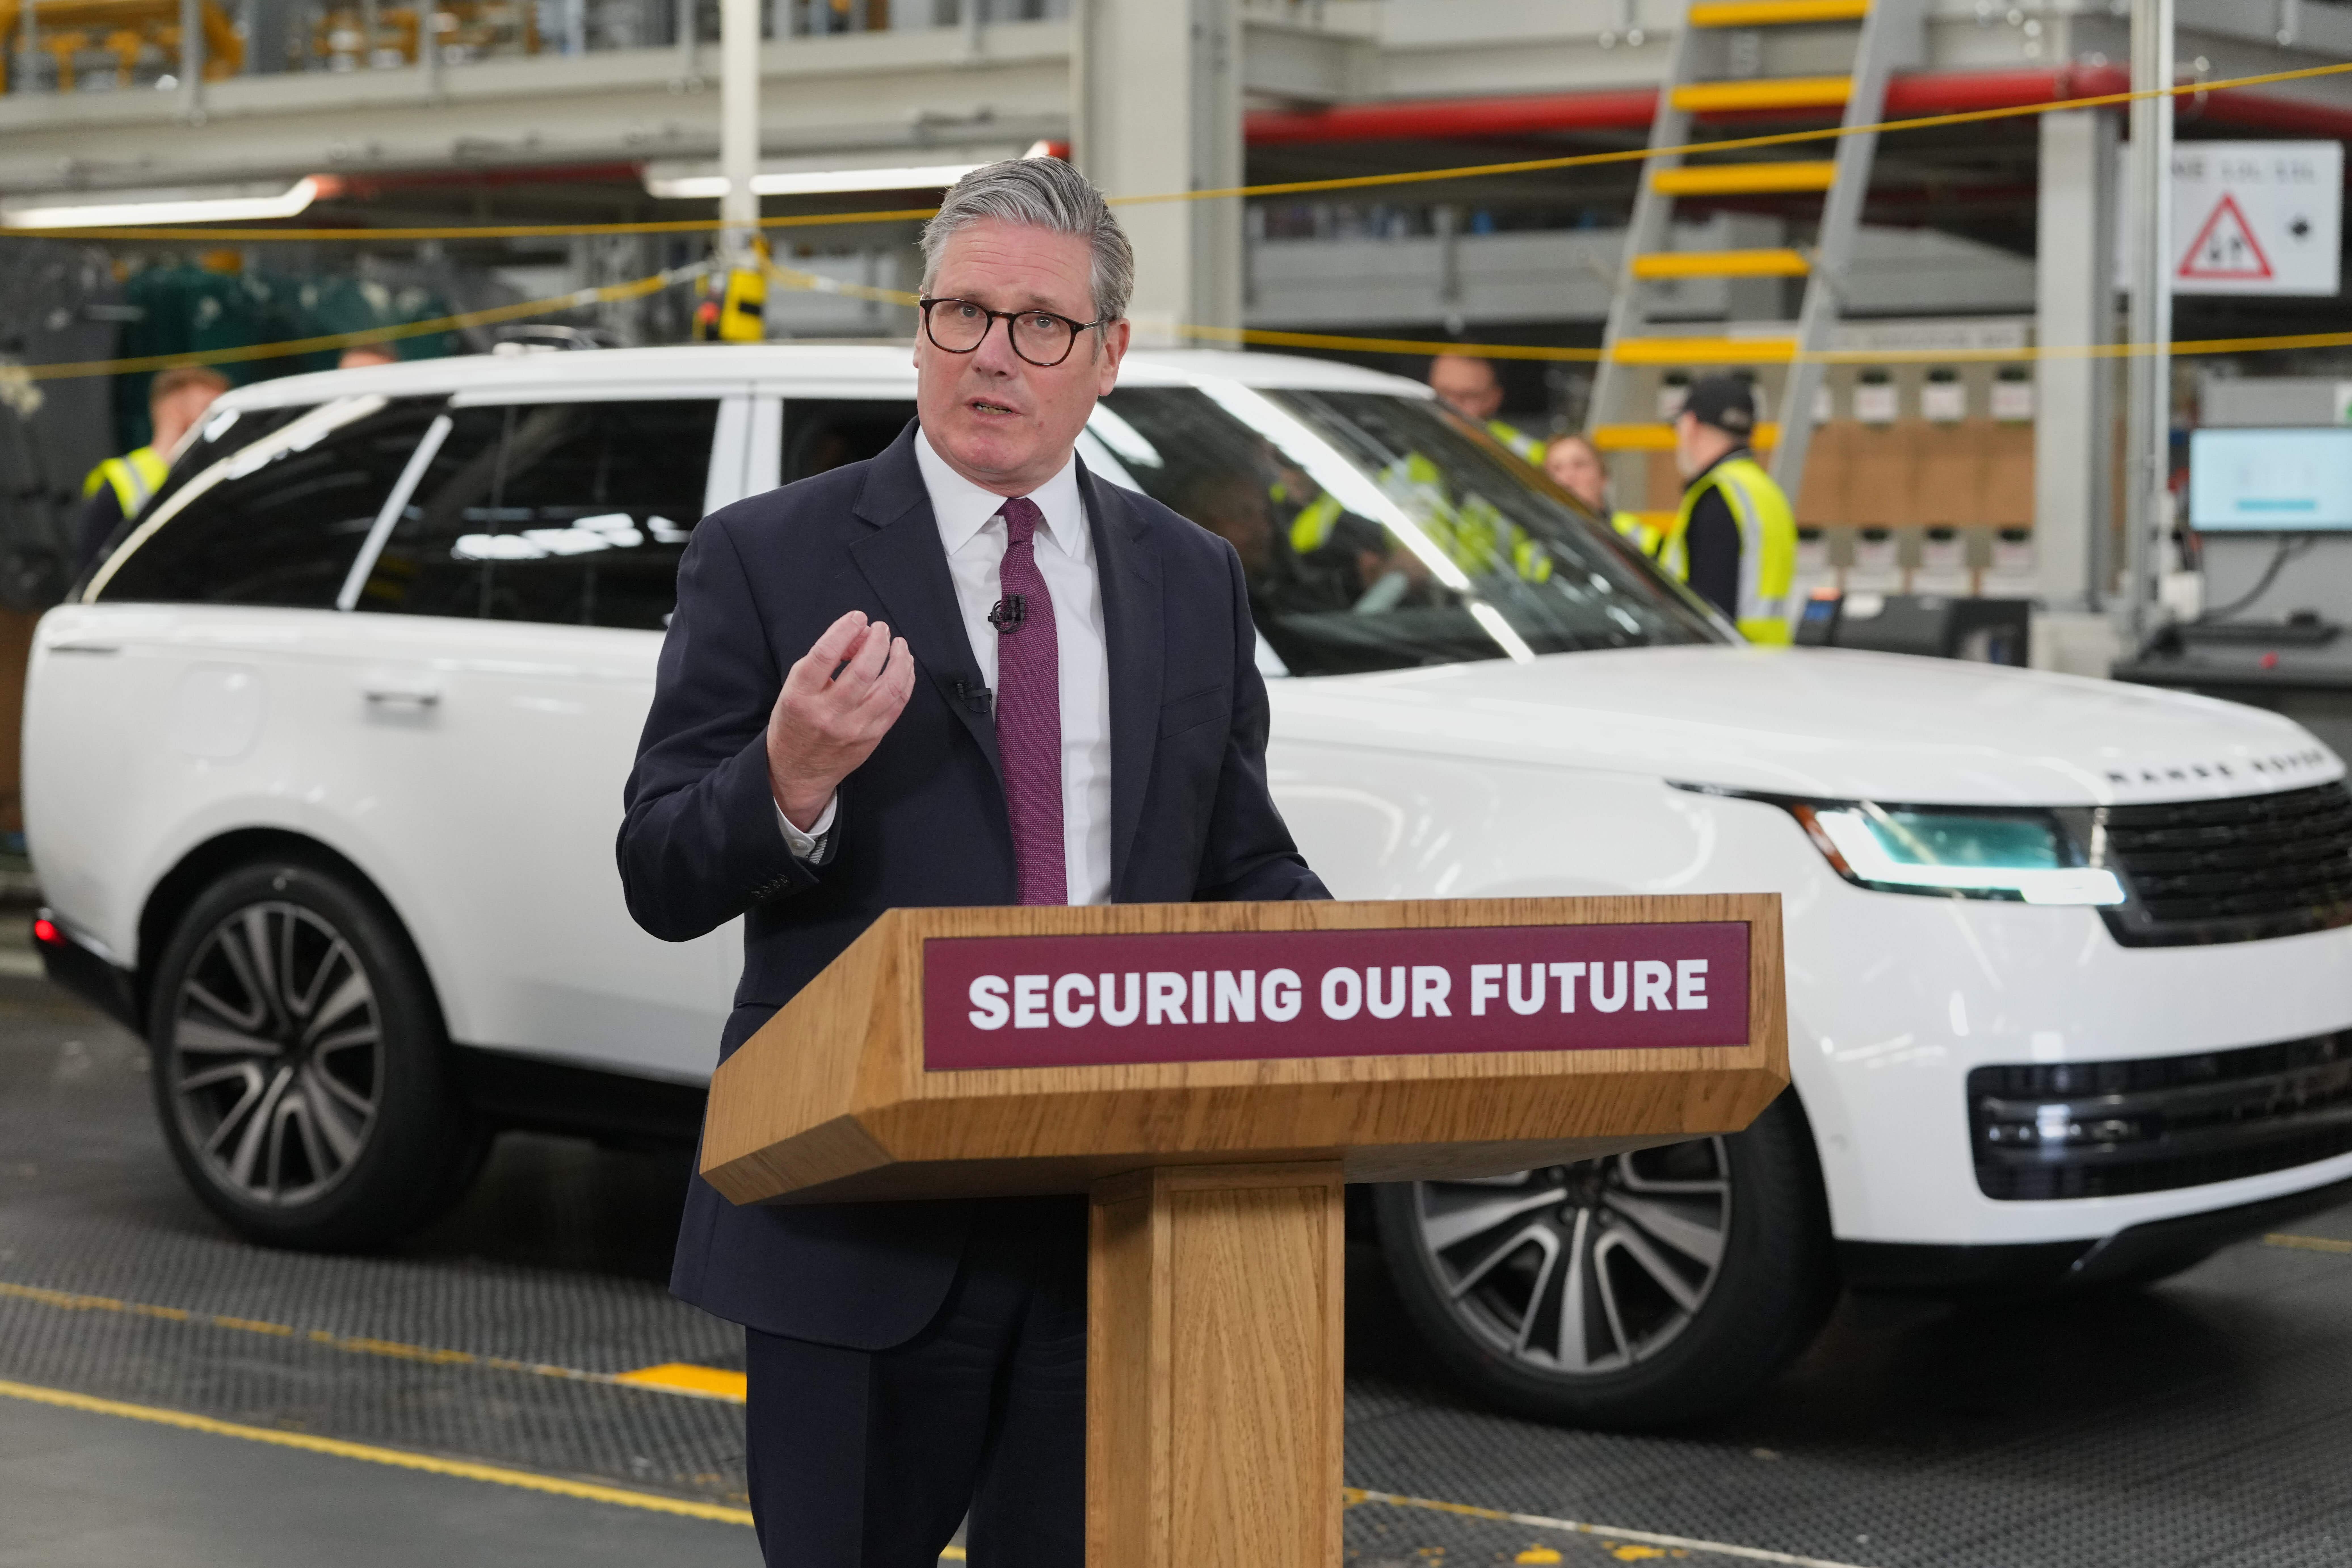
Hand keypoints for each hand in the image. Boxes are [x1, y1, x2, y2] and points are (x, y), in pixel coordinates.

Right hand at [767, 611, 914, 831]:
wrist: (798, 771)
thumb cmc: (795, 722)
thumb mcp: (793, 689)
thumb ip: (822, 663)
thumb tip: (858, 636)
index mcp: (800, 697)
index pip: (825, 655)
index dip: (845, 630)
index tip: (858, 617)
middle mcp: (828, 713)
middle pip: (862, 670)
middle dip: (877, 642)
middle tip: (881, 629)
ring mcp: (853, 728)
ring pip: (888, 688)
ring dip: (899, 660)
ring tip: (899, 644)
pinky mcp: (872, 737)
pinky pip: (897, 704)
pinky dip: (905, 680)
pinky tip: (905, 666)